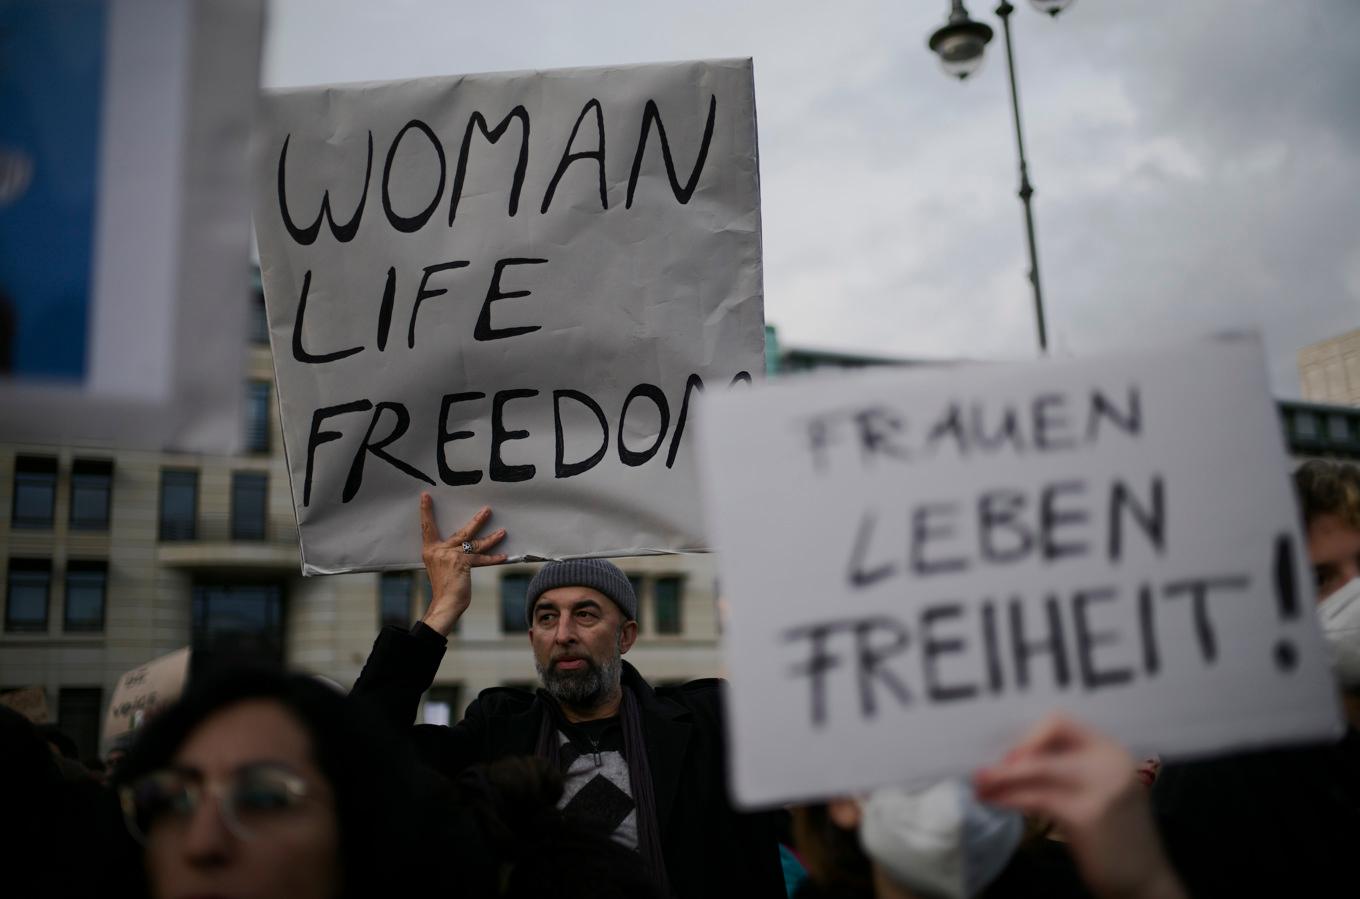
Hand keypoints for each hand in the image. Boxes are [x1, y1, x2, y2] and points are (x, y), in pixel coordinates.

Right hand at [417, 493, 506, 635]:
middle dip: (477, 521)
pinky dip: (494, 558)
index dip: (426, 511)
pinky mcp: (463, 563)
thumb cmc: (443, 586)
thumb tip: (462, 546)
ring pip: (475, 543)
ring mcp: (452, 556)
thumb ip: (446, 555)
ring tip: (503, 532)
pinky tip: (504, 556)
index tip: (426, 496)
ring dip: (491, 538)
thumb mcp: (438, 567)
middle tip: (487, 510)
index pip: (427, 527)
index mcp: (430, 550)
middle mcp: (439, 551)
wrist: (444, 603)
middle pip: (461, 531)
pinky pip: (482, 559)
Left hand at [974, 714, 1186, 898]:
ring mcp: (1101, 788)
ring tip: (979, 785)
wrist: (1145, 881)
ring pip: (1037, 768)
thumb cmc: (1115, 836)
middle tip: (981, 769)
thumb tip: (1014, 757)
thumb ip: (1068, 769)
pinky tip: (993, 802)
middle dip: (1009, 755)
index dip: (1030, 735)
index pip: (1062, 723)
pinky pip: (1035, 798)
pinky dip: (1008, 798)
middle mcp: (1110, 762)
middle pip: (1047, 739)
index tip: (1008, 754)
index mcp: (1112, 751)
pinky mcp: (1086, 816)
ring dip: (1000, 777)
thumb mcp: (1100, 791)